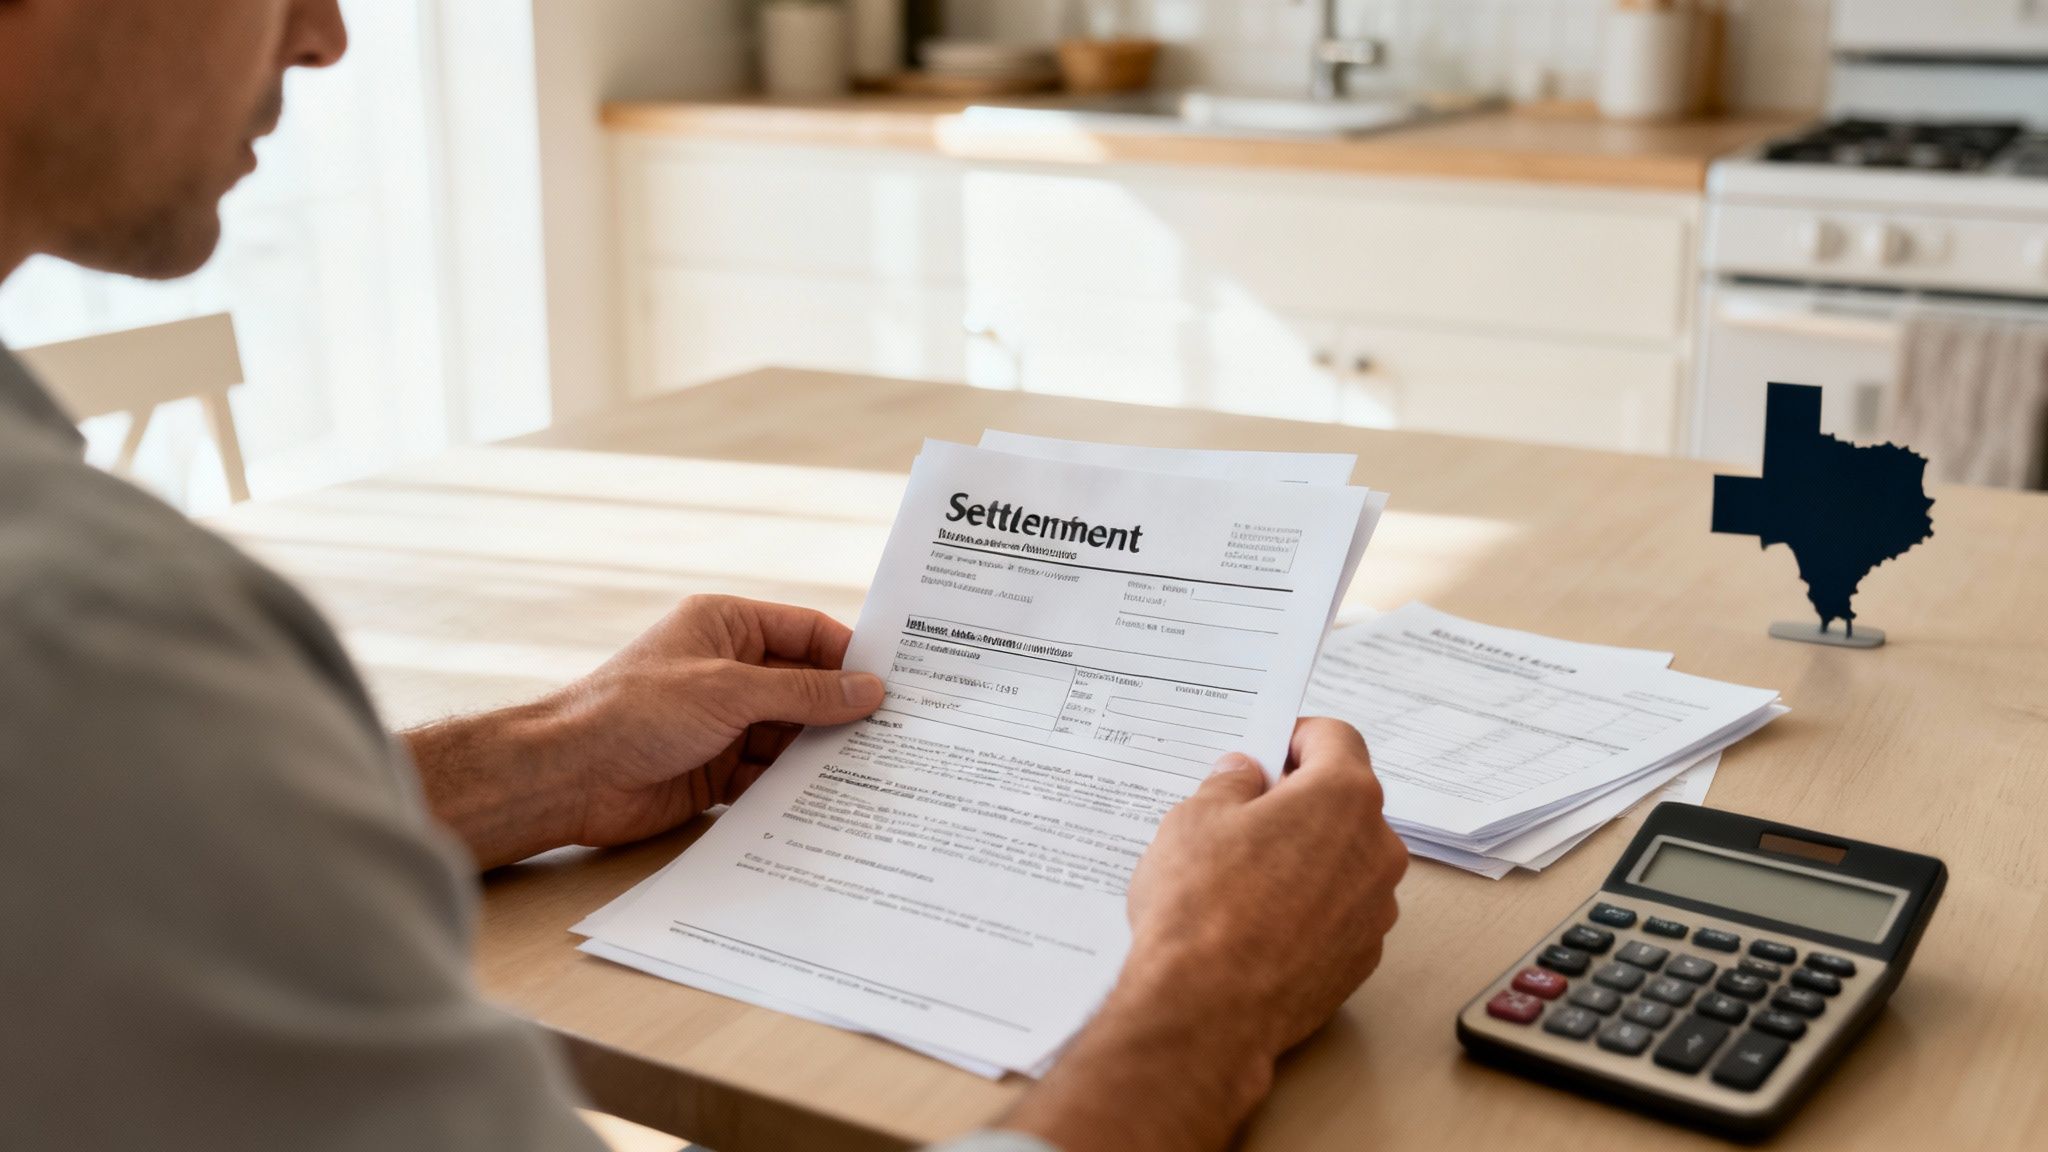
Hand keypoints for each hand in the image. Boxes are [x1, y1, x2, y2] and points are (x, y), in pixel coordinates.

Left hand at [406, 595, 884, 868]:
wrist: (568, 776)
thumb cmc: (634, 710)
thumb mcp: (729, 691)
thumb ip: (803, 693)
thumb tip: (869, 690)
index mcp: (726, 627)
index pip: (806, 632)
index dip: (850, 655)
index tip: (897, 682)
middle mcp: (727, 670)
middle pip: (804, 687)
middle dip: (842, 710)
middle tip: (901, 732)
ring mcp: (722, 722)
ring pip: (791, 735)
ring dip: (822, 753)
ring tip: (877, 770)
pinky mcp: (716, 771)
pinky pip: (769, 775)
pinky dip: (795, 787)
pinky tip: (832, 800)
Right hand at [1000, 717, 1406, 1151]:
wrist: (1208, 1010)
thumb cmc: (1202, 908)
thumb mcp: (1194, 819)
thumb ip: (1229, 784)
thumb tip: (1243, 775)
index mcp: (1343, 797)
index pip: (1336, 738)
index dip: (1295, 737)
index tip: (1267, 749)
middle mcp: (1376, 849)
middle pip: (1343, 801)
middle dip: (1297, 801)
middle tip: (1241, 815)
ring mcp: (1375, 909)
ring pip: (1343, 860)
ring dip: (1304, 857)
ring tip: (1242, 878)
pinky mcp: (1361, 958)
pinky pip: (1338, 912)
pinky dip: (1308, 908)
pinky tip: (1257, 923)